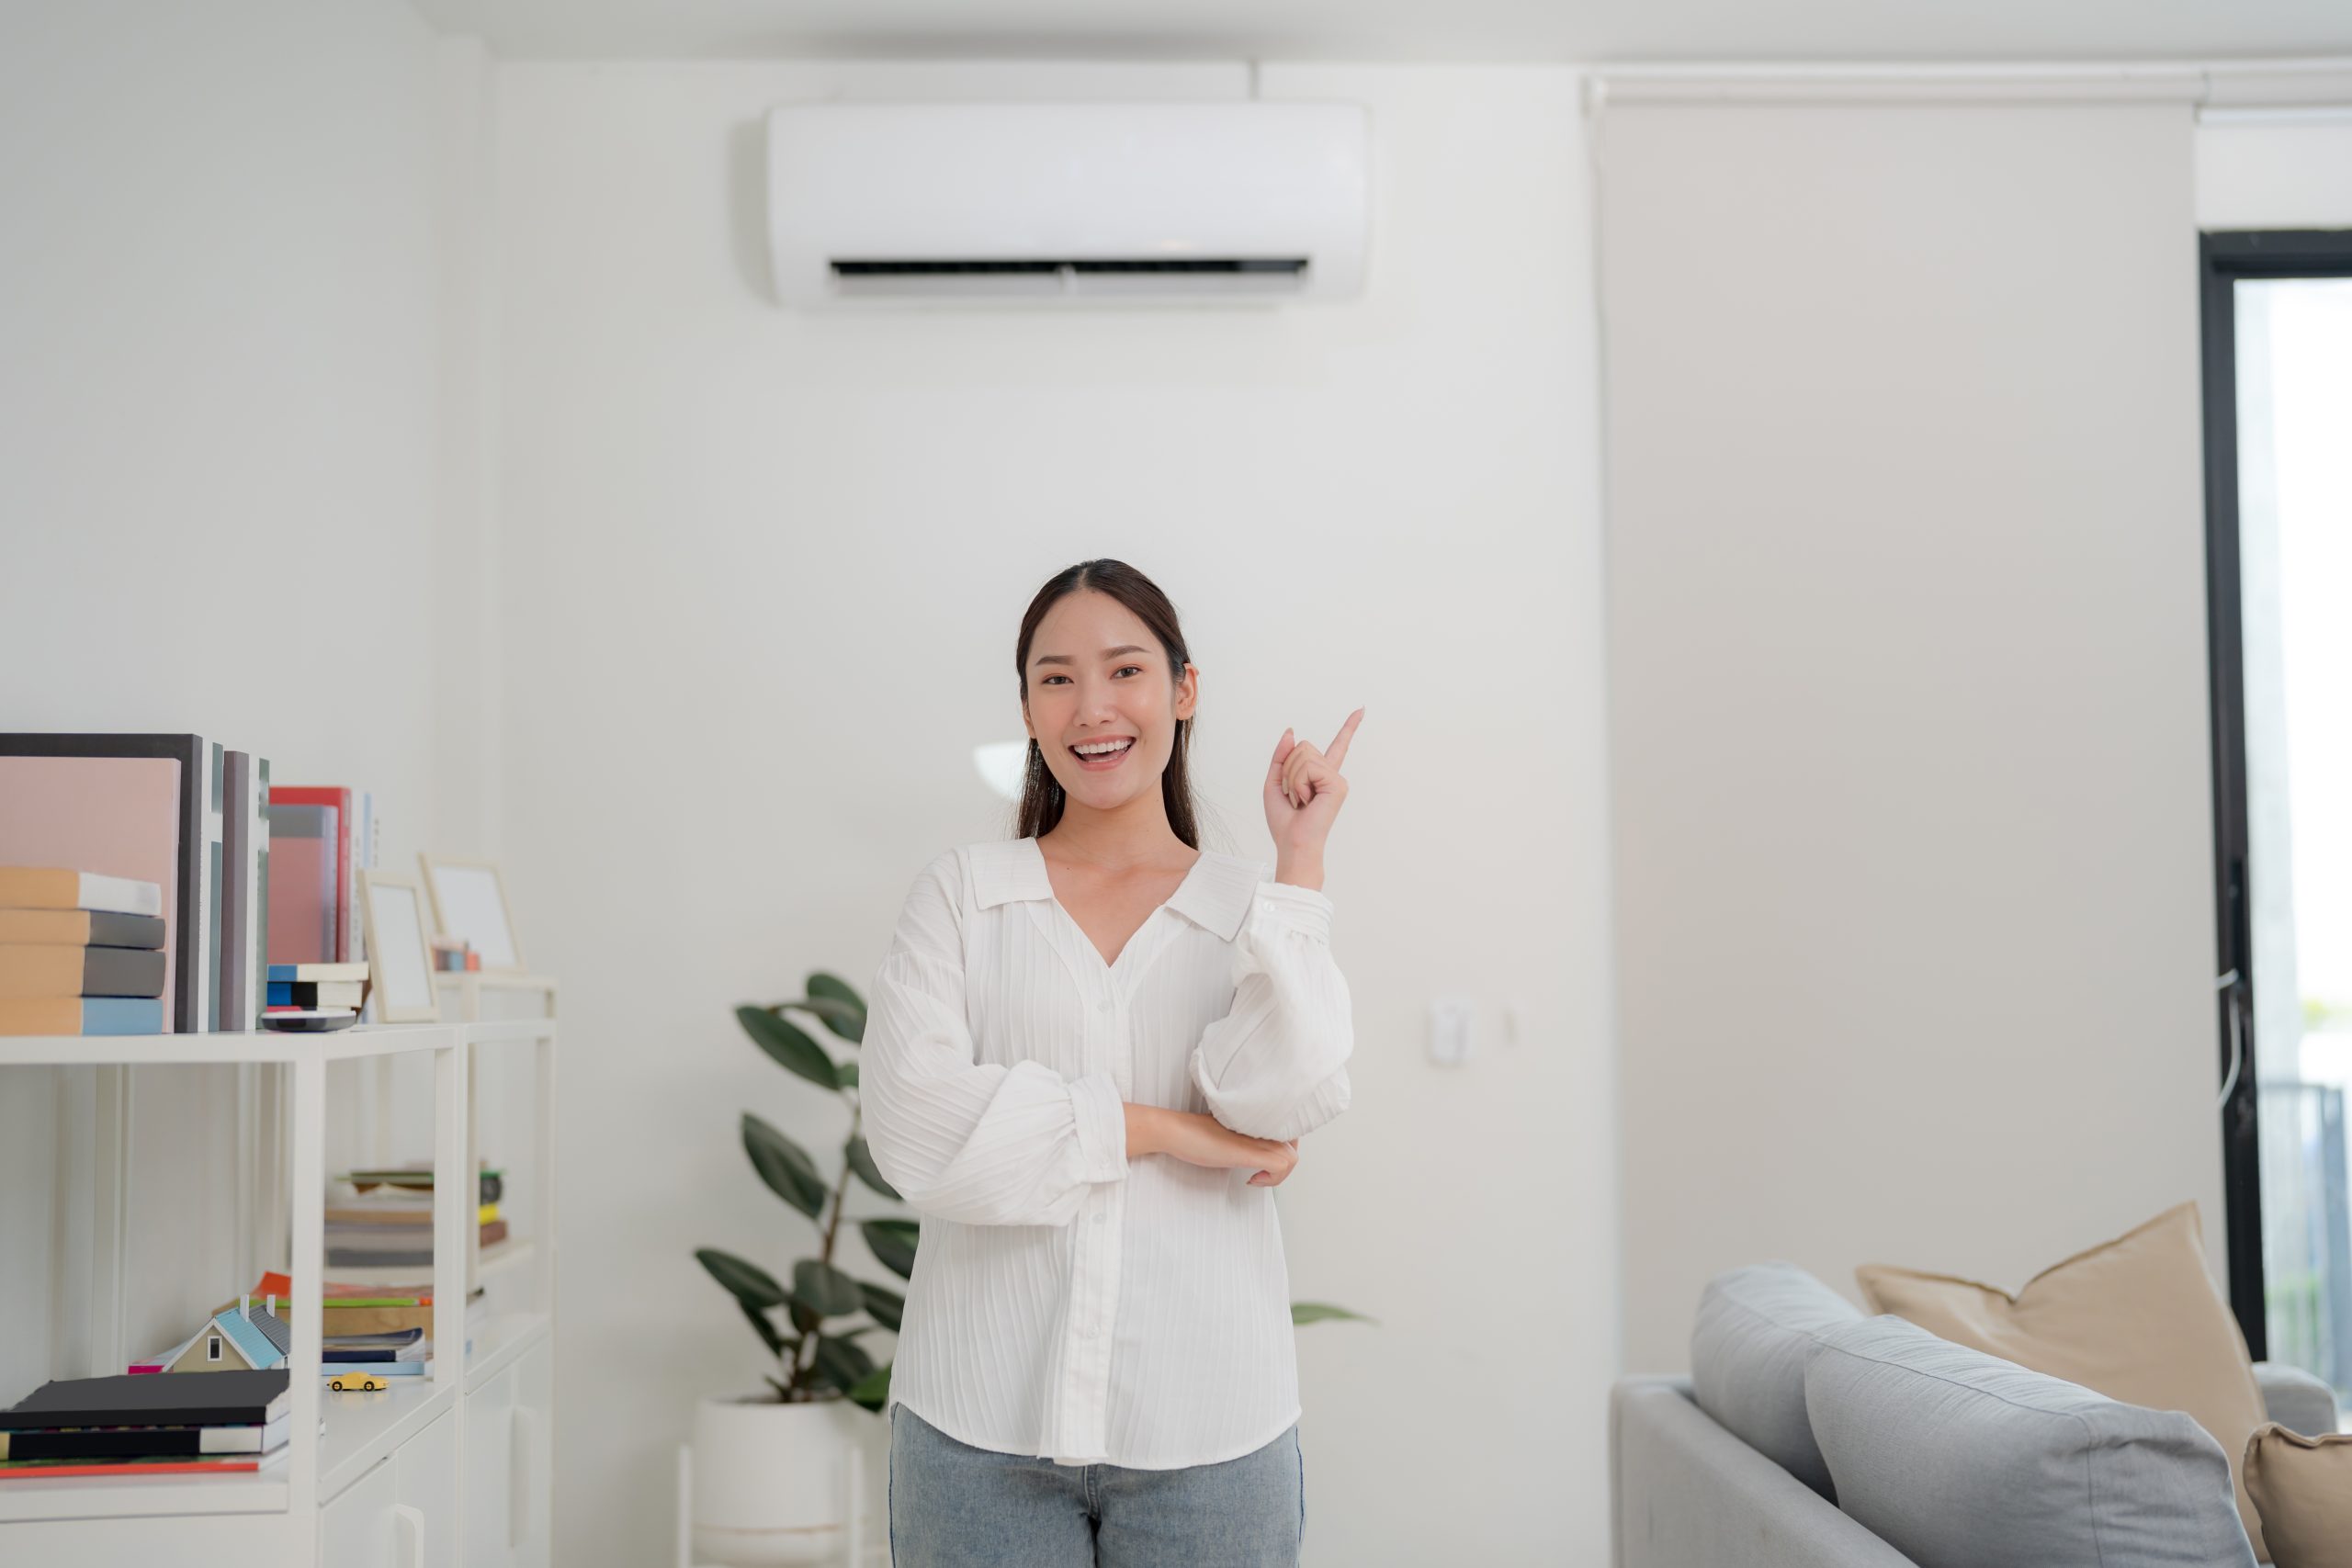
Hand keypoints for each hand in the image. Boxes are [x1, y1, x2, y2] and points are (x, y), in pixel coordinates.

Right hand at [1146, 1109, 1300, 1187]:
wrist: (1176, 1130)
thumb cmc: (1195, 1133)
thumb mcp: (1229, 1132)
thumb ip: (1247, 1135)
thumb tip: (1257, 1148)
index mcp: (1258, 1119)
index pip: (1290, 1131)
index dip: (1283, 1147)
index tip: (1265, 1160)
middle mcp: (1262, 1126)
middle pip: (1295, 1145)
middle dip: (1282, 1163)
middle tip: (1262, 1172)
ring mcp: (1257, 1139)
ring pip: (1292, 1157)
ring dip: (1277, 1174)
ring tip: (1257, 1177)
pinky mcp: (1250, 1152)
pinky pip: (1281, 1165)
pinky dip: (1272, 1179)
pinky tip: (1252, 1179)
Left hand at [1263, 707, 1362, 869]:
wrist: (1292, 843)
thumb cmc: (1284, 820)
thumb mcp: (1274, 782)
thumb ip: (1281, 756)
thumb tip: (1291, 731)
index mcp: (1321, 774)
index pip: (1337, 745)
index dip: (1349, 727)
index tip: (1361, 710)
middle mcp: (1332, 774)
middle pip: (1302, 746)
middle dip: (1287, 769)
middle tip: (1294, 795)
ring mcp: (1337, 778)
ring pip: (1302, 755)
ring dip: (1291, 778)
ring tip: (1299, 800)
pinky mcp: (1337, 784)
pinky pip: (1307, 767)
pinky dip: (1298, 783)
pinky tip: (1306, 801)